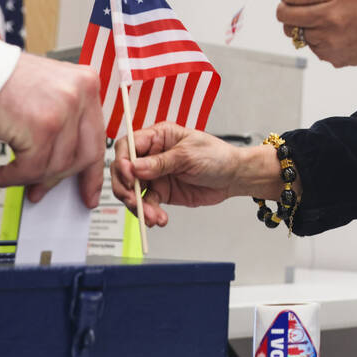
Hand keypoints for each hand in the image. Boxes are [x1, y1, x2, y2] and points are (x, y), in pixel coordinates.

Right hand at [0, 52, 104, 207]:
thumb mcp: (45, 90)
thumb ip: (63, 118)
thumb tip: (63, 160)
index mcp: (86, 83)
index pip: (97, 135)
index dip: (92, 169)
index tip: (88, 192)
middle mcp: (81, 94)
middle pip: (85, 154)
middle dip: (62, 179)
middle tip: (41, 192)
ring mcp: (64, 110)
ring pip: (56, 165)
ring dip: (28, 177)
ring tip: (5, 175)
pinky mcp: (41, 128)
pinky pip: (31, 169)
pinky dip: (10, 177)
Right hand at [110, 124, 279, 226]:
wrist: (233, 177)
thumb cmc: (216, 155)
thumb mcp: (189, 155)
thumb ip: (161, 162)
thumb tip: (135, 167)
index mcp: (158, 137)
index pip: (128, 145)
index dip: (123, 160)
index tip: (129, 176)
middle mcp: (152, 155)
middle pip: (124, 171)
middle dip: (126, 188)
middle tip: (134, 201)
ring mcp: (154, 175)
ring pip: (133, 191)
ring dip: (138, 206)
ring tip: (152, 216)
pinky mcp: (160, 192)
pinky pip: (146, 204)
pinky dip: (149, 213)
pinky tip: (159, 219)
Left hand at [275, 0, 356, 68]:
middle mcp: (332, 16)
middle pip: (285, 15)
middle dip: (288, 8)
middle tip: (301, 5)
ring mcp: (331, 39)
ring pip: (295, 32)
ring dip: (304, 24)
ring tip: (326, 18)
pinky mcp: (332, 56)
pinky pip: (311, 46)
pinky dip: (317, 38)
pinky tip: (335, 31)